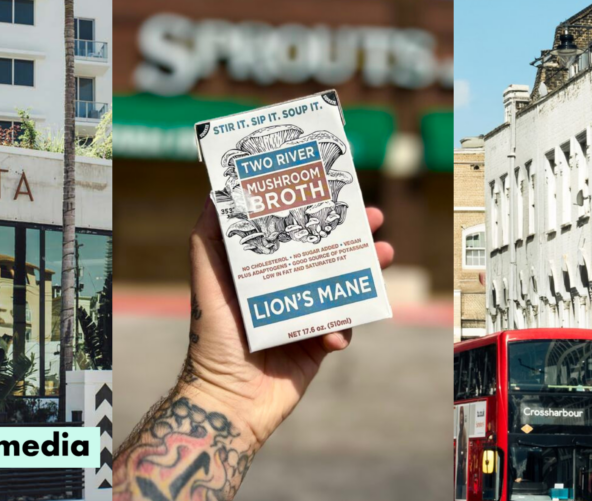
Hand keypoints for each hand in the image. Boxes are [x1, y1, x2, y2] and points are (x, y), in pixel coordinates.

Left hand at [184, 197, 393, 448]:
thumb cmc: (213, 339)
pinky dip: (344, 326)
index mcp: (258, 271)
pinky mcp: (316, 345)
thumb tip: (215, 193)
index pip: (289, 232)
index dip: (312, 211)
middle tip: (374, 218)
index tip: (332, 190)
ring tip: (384, 254)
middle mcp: (282, 289)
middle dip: (351, 234)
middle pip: (323, 253)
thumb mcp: (207, 283)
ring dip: (364, 269)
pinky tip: (335, 333)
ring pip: (340, 285)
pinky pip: (341, 326)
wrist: (228, 401)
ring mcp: (302, 316)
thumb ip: (208, 241)